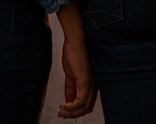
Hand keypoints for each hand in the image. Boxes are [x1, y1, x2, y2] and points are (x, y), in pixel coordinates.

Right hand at [55, 0, 96, 118]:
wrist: (74, 40)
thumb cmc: (74, 54)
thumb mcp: (70, 75)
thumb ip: (71, 88)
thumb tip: (67, 101)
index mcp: (92, 83)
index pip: (88, 103)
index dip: (76, 111)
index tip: (63, 112)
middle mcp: (94, 84)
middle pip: (87, 108)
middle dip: (73, 114)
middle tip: (61, 115)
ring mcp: (92, 82)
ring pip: (85, 106)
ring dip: (71, 112)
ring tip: (61, 111)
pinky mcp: (87, 80)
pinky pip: (81, 100)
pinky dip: (72, 107)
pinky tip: (63, 106)